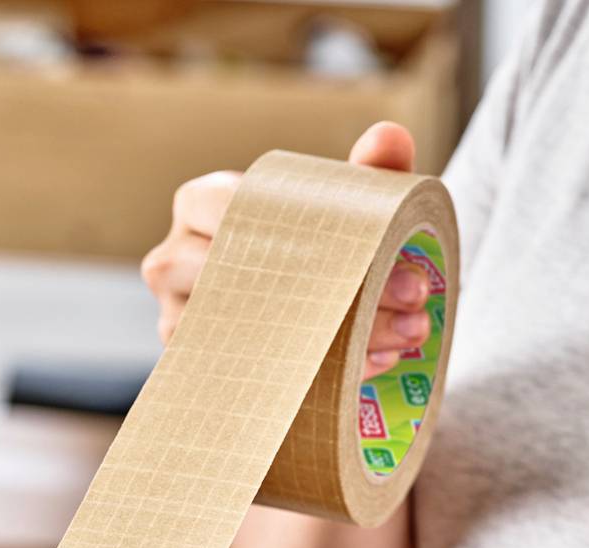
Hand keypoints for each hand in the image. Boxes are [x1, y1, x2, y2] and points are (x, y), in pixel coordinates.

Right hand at [140, 121, 431, 375]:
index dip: (309, 232)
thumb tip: (390, 136)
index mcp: (200, 203)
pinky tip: (368, 366)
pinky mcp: (191, 366)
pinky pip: (251, 370)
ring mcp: (174, 316)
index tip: (384, 251)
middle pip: (252, 272)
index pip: (238, 207)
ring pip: (255, 327)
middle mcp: (174, 258)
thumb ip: (371, 169)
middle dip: (340, 288)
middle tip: (414, 297)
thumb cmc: (311, 247)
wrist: (292, 315)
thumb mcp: (342, 206)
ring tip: (403, 335)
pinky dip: (318, 371)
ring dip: (338, 335)